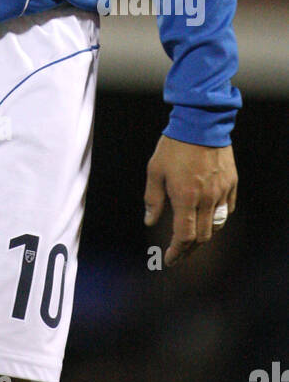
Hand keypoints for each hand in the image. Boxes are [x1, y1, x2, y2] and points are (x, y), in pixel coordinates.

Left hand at [144, 134, 236, 266]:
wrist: (201, 122)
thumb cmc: (174, 145)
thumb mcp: (155, 170)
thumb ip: (152, 199)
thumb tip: (149, 220)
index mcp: (186, 197)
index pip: (184, 236)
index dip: (177, 252)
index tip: (169, 259)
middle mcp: (206, 199)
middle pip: (202, 236)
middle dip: (189, 249)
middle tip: (179, 253)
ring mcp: (221, 191)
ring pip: (217, 224)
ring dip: (204, 235)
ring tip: (192, 239)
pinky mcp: (231, 183)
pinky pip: (227, 209)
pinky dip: (217, 218)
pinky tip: (208, 217)